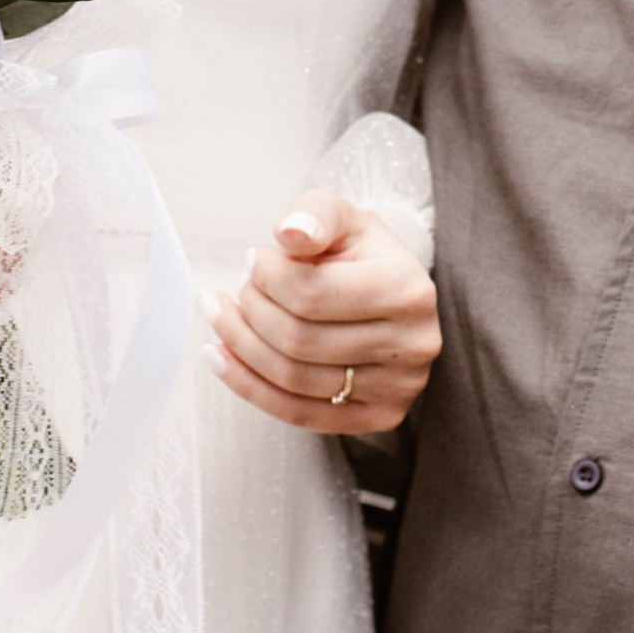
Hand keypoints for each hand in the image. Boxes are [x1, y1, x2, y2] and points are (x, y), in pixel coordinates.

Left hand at [204, 195, 440, 432]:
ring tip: (221, 316)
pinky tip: (221, 358)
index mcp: (408, 289)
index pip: (313, 293)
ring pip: (294, 379)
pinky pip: (299, 413)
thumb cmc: (361, 255)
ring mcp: (399, 388)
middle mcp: (413, 344)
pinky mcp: (380, 418)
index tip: (252, 260)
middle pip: (300, 340)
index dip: (267, 277)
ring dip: (241, 347)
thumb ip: (315, 214)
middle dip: (251, 312)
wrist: (392, 297)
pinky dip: (249, 387)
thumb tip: (291, 233)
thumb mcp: (342, 218)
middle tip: (237, 290)